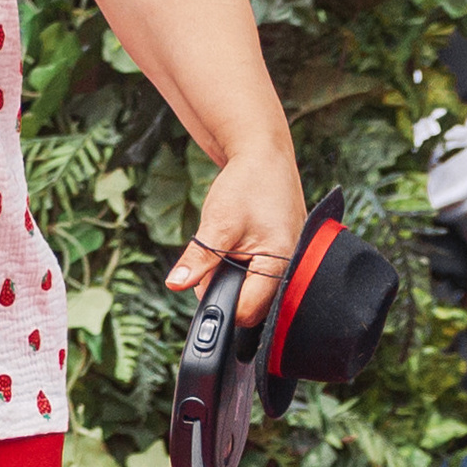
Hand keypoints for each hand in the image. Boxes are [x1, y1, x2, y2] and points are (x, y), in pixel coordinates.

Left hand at [166, 145, 307, 328]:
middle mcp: (291, 266)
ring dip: (231, 279)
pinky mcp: (282, 257)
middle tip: (215, 261)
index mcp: (282, 262)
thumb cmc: (247, 183)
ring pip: (251, 292)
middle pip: (251, 306)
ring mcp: (289, 262)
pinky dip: (240, 268)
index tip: (205, 286)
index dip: (221, 305)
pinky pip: (257, 278)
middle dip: (226, 290)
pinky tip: (238, 247)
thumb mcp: (217, 223)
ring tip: (229, 248)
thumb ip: (198, 259)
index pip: (248, 310)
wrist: (263, 156)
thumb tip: (176, 285)